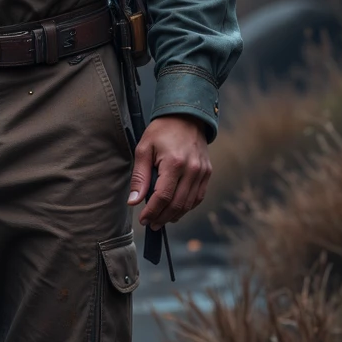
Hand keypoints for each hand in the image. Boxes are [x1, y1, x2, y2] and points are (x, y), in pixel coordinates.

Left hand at [128, 116, 210, 230]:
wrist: (186, 116)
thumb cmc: (161, 131)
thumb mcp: (144, 149)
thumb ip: (139, 177)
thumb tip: (134, 202)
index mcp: (174, 163)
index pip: (163, 197)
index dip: (152, 212)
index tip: (143, 220)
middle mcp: (192, 170)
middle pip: (177, 204)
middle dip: (162, 218)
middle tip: (151, 224)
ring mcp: (202, 172)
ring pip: (189, 204)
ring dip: (174, 216)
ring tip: (161, 220)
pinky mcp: (207, 173)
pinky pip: (198, 197)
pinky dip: (186, 207)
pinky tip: (175, 210)